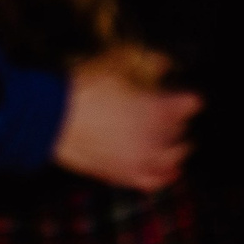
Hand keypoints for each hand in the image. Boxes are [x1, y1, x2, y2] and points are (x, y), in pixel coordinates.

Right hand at [53, 46, 199, 192]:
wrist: (52, 118)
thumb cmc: (85, 87)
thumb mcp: (118, 63)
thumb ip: (149, 62)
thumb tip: (166, 63)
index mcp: (158, 109)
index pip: (189, 104)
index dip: (189, 98)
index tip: (190, 97)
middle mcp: (155, 139)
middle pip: (181, 131)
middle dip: (180, 122)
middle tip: (176, 114)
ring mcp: (140, 160)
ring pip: (172, 158)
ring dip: (178, 149)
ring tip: (179, 143)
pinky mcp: (123, 175)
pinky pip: (153, 181)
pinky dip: (164, 176)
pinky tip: (169, 172)